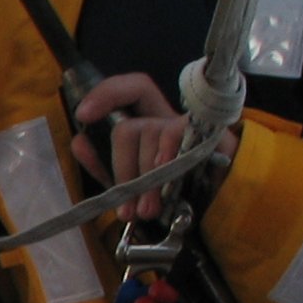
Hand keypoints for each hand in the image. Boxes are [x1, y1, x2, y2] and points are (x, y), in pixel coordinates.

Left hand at [72, 72, 235, 220]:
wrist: (222, 208)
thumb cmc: (174, 194)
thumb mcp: (133, 181)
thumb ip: (104, 163)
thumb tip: (80, 142)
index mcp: (148, 126)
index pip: (131, 91)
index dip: (106, 94)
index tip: (84, 114)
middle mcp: (166, 121)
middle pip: (130, 127)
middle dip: (122, 170)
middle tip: (126, 207)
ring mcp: (188, 128)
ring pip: (151, 134)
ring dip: (145, 178)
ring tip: (145, 211)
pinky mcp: (211, 135)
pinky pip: (179, 137)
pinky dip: (166, 160)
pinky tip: (166, 182)